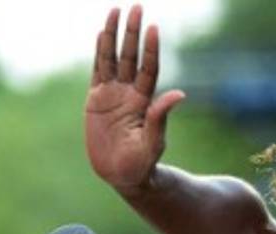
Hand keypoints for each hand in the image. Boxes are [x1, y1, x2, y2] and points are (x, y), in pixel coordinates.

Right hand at [85, 5, 185, 194]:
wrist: (122, 175)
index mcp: (145, 102)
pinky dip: (99, 52)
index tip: (154, 27)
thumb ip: (160, 117)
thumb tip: (180, 94)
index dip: (150, 49)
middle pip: (131, 56)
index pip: (149, 68)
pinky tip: (102, 34)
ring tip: (116, 11)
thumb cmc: (142, 163)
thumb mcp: (153, 141)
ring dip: (114, 35)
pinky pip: (98, 71)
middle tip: (136, 6)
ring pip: (113, 58)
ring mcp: (112, 94)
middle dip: (133, 32)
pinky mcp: (96, 100)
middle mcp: (130, 93)